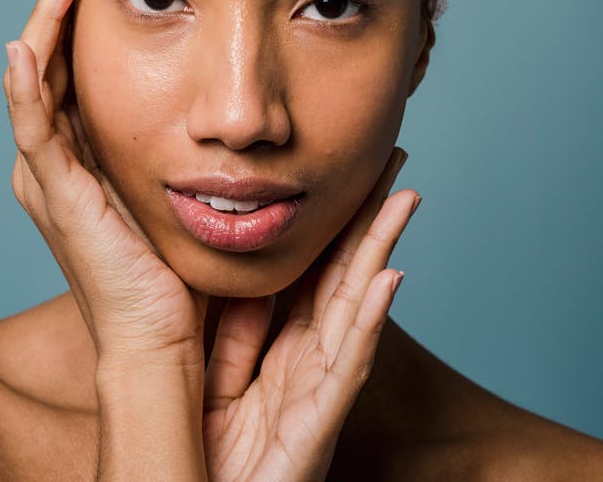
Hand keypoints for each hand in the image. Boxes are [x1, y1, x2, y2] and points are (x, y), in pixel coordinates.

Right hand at [2, 0, 206, 365]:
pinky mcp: (57, 194)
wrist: (168, 337)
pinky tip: (28, 44)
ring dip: (45, 17)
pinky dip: (27, 85)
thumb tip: (246, 88)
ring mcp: (52, 172)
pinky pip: (34, 129)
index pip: (74, 54)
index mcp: (86, 145)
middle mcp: (60, 152)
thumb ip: (198, 130)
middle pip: (49, 52)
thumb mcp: (189, 176)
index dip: (80, 1)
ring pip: (36, 76)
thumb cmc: (185, 260)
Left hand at [202, 148, 417, 481]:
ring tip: (405, 198)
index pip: (315, 269)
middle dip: (371, 218)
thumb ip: (233, 326)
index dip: (336, 221)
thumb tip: (239, 263)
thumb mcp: (214, 373)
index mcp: (282, 348)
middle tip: (395, 160)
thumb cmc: (207, 454)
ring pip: (356, 306)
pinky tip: (391, 280)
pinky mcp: (318, 425)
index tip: (352, 170)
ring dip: (382, 249)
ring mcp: (319, 390)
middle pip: (345, 274)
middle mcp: (309, 362)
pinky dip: (371, 321)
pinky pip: (347, 366)